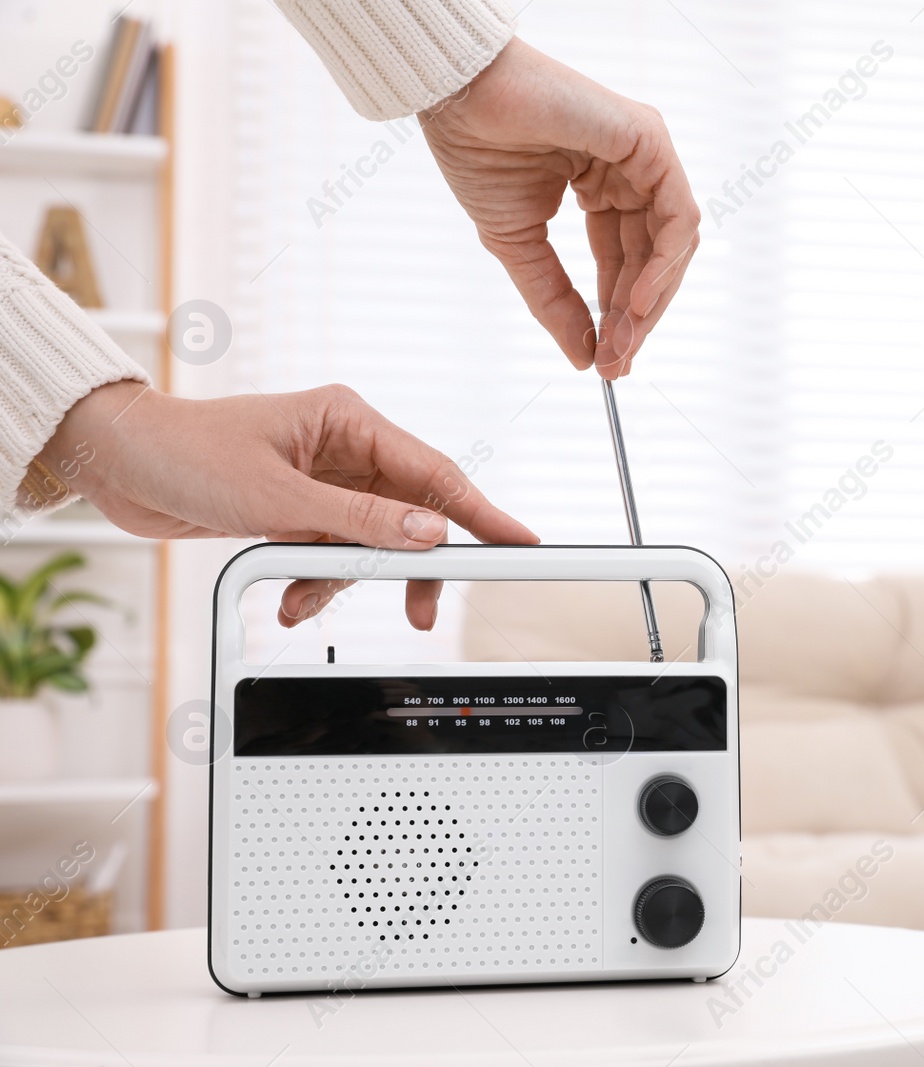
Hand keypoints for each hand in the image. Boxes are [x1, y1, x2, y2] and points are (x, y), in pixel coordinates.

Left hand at [35, 381, 535, 629]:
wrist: (118, 467)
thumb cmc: (185, 455)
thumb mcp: (277, 498)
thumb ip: (359, 522)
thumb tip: (428, 535)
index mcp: (349, 421)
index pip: (435, 472)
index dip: (482, 511)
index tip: (521, 541)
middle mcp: (344, 448)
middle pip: (411, 516)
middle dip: (408, 566)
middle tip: (422, 609)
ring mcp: (324, 481)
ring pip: (372, 543)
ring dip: (347, 579)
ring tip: (310, 600)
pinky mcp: (300, 510)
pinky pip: (335, 553)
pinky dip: (318, 580)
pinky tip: (292, 596)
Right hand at [420, 38, 699, 378]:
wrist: (458, 102)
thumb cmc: (477, 154)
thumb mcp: (519, 247)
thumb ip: (554, 301)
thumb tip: (584, 358)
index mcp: (601, 189)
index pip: (626, 262)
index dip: (618, 314)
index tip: (607, 361)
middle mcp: (630, 173)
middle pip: (653, 259)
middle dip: (637, 317)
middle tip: (617, 361)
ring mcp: (644, 156)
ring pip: (672, 244)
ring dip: (651, 300)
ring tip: (623, 339)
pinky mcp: (650, 142)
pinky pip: (676, 215)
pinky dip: (663, 264)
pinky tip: (637, 302)